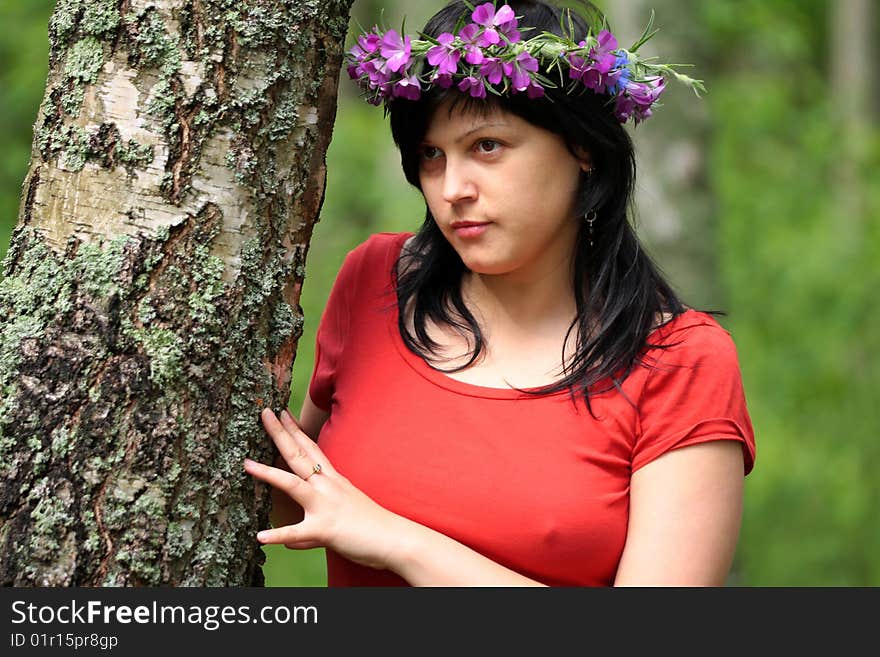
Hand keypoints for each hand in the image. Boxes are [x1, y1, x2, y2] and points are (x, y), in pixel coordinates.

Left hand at [245, 408, 408, 570]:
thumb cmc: (372, 527)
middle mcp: (328, 487)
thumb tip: (291, 542)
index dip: (295, 430)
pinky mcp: (325, 529)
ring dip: (268, 473)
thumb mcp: (343, 516)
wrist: (395, 538)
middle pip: (299, 455)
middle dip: (279, 433)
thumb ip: (312, 526)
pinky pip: (297, 533)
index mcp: (333, 480)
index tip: (282, 412)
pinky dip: (278, 536)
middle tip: (264, 412)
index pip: (311, 448)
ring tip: (246, 464)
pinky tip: (260, 536)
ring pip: (292, 485)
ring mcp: (325, 506)